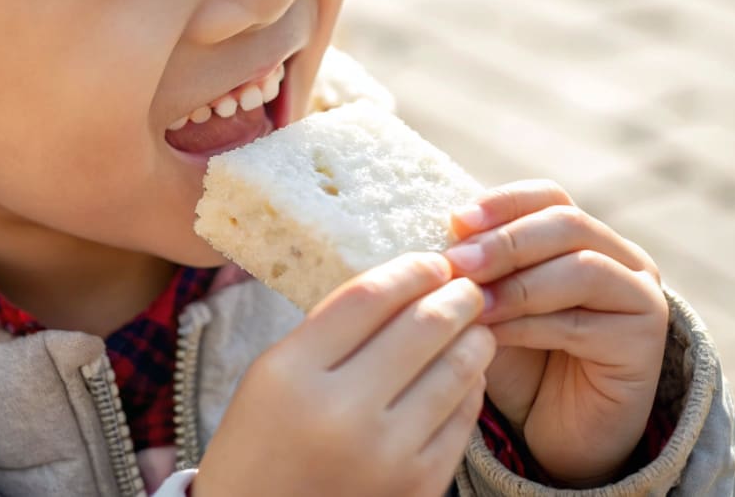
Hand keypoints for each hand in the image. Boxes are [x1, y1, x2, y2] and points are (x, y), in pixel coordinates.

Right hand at [195, 253, 494, 496]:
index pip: (367, 298)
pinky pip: (461, 419)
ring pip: (454, 371)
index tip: (430, 260)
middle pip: (420, 327)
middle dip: (456, 296)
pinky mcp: (417, 487)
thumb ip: (327, 331)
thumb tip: (400, 284)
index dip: (408, 270)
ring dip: (473, 338)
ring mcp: (385, 455)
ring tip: (474, 324)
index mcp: (291, 374)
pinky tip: (466, 371)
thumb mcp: (271, 375)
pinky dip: (470, 386)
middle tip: (468, 284)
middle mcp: (340, 412)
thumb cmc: (261, 445)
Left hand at [444, 181, 667, 486]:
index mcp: (583, 235)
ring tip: (470, 303)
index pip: (548, 196)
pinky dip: (528, 326)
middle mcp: (621, 256)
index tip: (455, 220)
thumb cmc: (517, 356)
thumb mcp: (490, 300)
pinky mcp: (645, 344)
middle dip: (505, 241)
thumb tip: (441, 233)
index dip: (503, 202)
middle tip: (457, 262)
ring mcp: (641, 296)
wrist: (553, 430)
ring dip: (517, 284)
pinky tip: (490, 336)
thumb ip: (477, 266)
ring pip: (582, 268)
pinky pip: (582, 323)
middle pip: (567, 223)